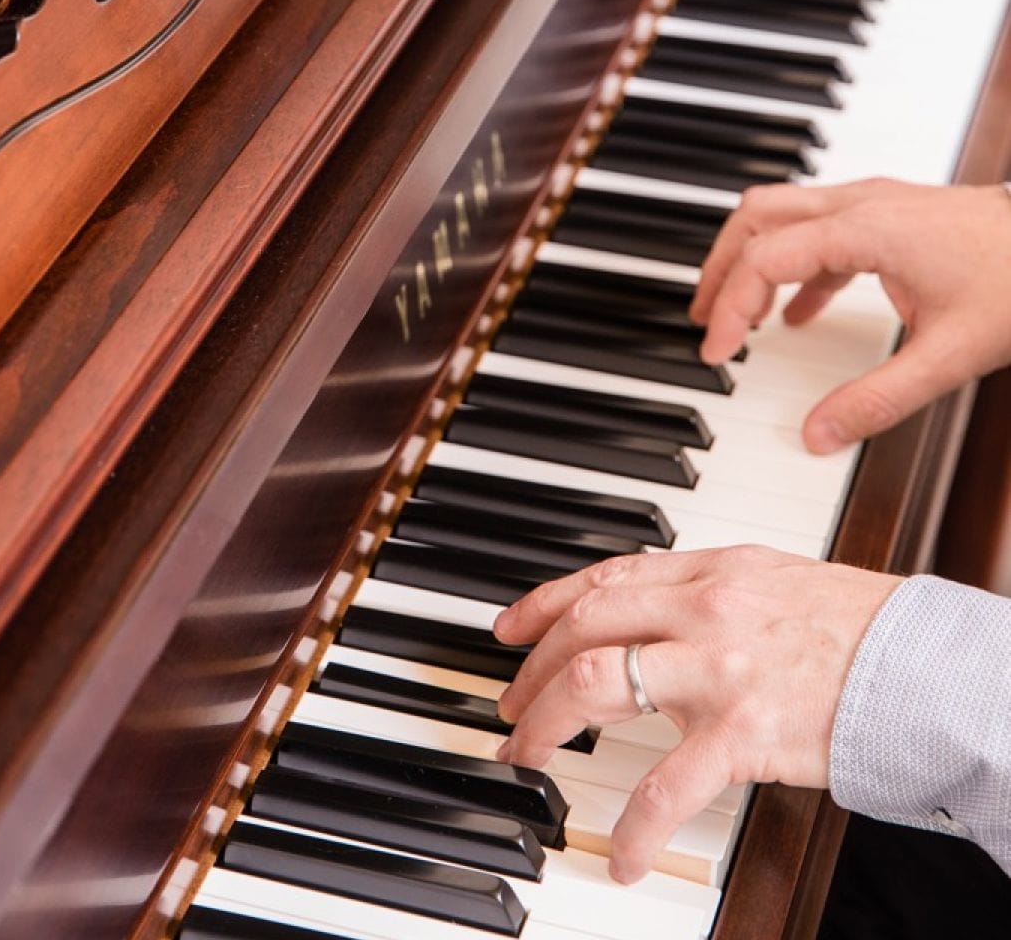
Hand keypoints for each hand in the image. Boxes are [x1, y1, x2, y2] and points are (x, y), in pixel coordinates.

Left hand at [494, 546, 899, 882]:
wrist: (921, 664)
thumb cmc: (857, 628)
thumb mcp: (773, 581)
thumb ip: (710, 591)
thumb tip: (654, 608)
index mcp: (709, 572)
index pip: (604, 578)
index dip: (545, 602)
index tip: (509, 629)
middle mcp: (702, 609)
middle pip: (584, 627)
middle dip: (531, 670)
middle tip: (506, 708)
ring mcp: (717, 669)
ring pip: (597, 684)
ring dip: (548, 724)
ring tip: (529, 758)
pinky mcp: (743, 732)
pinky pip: (666, 786)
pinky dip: (635, 828)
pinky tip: (624, 856)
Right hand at [688, 178, 1010, 453]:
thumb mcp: (950, 355)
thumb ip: (879, 399)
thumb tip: (818, 436)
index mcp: (864, 229)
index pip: (765, 257)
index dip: (730, 305)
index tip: (718, 352)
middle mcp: (860, 204)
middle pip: (757, 217)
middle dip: (721, 268)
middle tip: (705, 322)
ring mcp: (875, 202)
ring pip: (783, 214)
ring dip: (751, 261)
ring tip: (735, 315)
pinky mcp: (892, 213)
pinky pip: (819, 229)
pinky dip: (793, 267)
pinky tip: (797, 315)